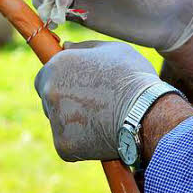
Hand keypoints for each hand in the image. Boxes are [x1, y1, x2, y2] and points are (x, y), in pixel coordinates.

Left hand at [34, 41, 158, 161]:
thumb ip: (84, 48)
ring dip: (73, 121)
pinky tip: (102, 132)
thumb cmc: (132, 76)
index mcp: (57, 66)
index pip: (45, 74)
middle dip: (64, 100)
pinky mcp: (63, 146)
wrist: (147, 112)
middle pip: (48, 98)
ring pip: (58, 122)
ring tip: (102, 117)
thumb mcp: (112, 50)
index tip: (77, 85)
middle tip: (92, 102)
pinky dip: (81, 141)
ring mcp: (55, 121)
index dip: (62, 79)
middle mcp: (49, 92)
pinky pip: (68, 142)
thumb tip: (65, 46)